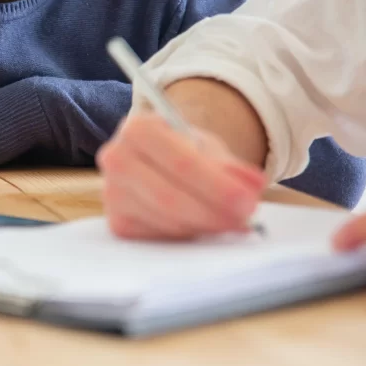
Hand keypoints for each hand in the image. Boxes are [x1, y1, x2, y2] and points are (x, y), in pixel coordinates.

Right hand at [96, 113, 268, 239]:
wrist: (156, 158)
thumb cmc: (183, 150)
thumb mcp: (209, 147)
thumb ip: (231, 166)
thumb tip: (253, 185)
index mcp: (137, 129)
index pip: (181, 163)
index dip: (217, 186)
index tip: (248, 201)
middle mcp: (116, 159)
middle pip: (170, 198)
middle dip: (214, 212)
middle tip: (245, 219)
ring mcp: (112, 194)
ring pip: (167, 221)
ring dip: (206, 226)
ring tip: (232, 221)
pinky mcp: (118, 223)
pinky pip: (160, 236)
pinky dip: (190, 234)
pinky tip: (205, 225)